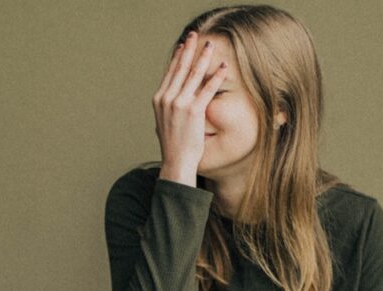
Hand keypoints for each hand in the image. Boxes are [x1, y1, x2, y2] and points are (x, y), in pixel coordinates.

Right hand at [152, 32, 227, 180]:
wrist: (176, 161)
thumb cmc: (174, 145)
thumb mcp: (165, 122)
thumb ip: (169, 107)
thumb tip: (172, 101)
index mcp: (159, 99)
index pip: (169, 73)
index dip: (177, 57)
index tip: (183, 45)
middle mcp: (167, 98)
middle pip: (180, 68)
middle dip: (189, 50)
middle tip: (194, 35)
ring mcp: (180, 104)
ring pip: (193, 74)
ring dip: (203, 57)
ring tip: (210, 45)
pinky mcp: (194, 111)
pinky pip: (207, 89)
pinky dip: (216, 76)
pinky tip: (223, 67)